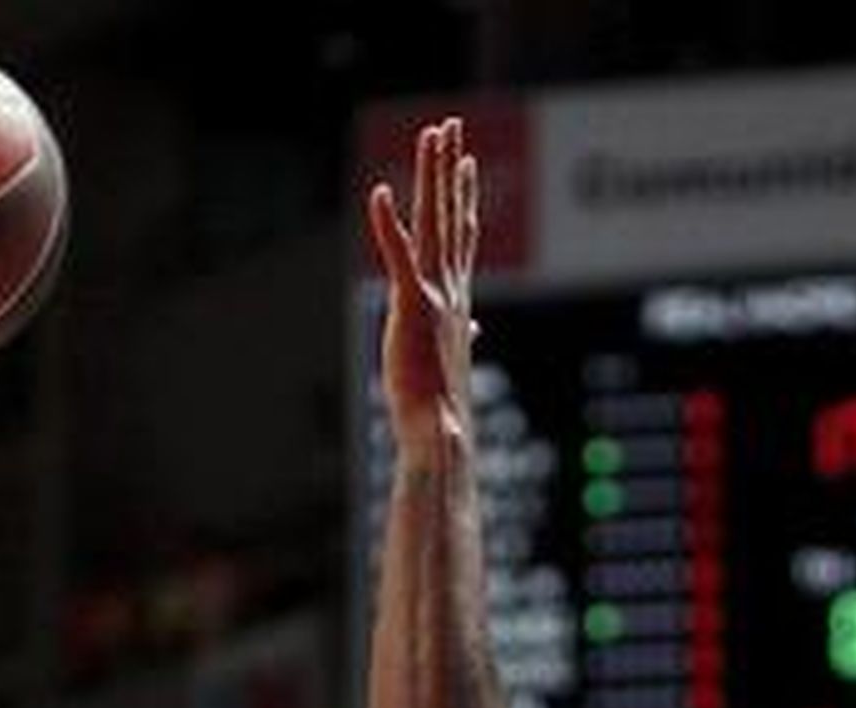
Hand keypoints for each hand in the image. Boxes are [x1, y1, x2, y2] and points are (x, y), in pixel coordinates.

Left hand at [367, 116, 478, 448]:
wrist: (441, 433)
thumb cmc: (442, 406)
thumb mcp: (451, 359)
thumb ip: (461, 333)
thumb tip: (475, 328)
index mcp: (457, 301)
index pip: (462, 238)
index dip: (463, 198)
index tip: (465, 163)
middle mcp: (450, 290)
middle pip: (451, 217)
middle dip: (450, 169)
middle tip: (451, 126)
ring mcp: (433, 296)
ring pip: (435, 222)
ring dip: (433, 176)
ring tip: (433, 134)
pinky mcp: (411, 308)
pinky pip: (399, 257)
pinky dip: (389, 225)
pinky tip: (380, 193)